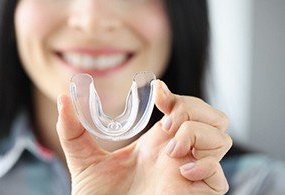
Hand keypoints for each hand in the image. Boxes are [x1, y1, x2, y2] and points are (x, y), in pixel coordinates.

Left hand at [56, 80, 231, 194]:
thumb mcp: (85, 161)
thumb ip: (73, 130)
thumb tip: (62, 97)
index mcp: (158, 142)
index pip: (184, 108)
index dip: (176, 95)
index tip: (157, 92)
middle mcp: (178, 154)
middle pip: (213, 117)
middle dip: (193, 109)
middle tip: (167, 123)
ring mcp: (190, 173)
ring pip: (222, 138)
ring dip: (197, 134)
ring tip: (170, 149)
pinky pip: (220, 175)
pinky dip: (205, 166)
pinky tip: (180, 170)